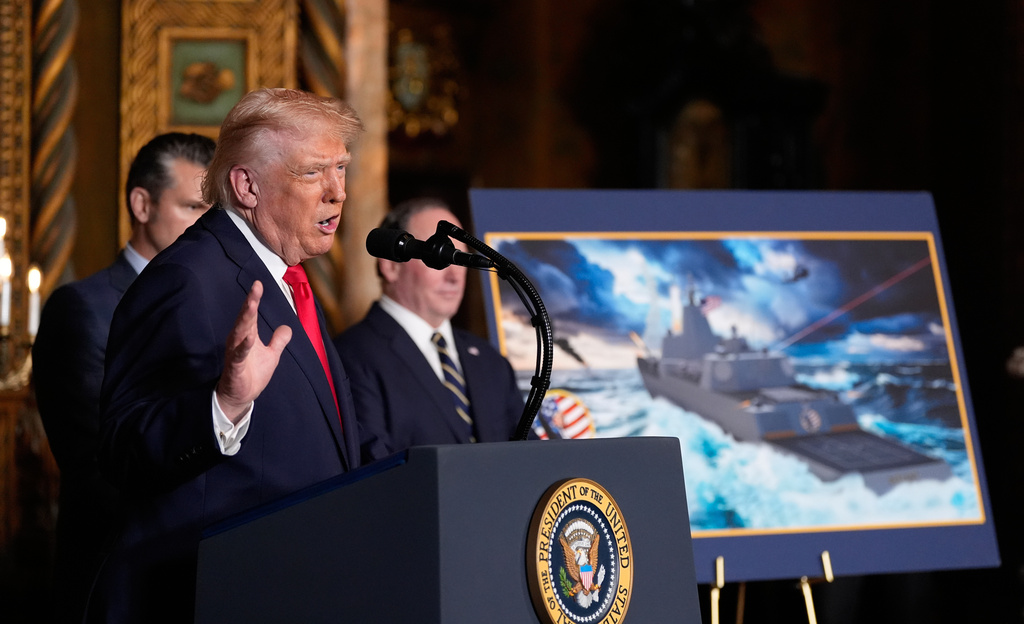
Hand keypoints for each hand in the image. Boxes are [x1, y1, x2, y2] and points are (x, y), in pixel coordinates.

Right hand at [216, 280, 291, 422]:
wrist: (242, 396)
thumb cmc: (253, 373)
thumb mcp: (271, 355)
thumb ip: (278, 340)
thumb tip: (287, 327)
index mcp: (247, 335)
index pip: (251, 314)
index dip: (254, 299)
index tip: (259, 283)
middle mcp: (239, 340)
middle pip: (245, 318)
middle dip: (250, 302)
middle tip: (256, 287)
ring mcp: (236, 353)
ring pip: (240, 332)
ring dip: (246, 319)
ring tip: (251, 305)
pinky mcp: (235, 367)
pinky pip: (239, 355)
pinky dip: (244, 346)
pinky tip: (249, 338)